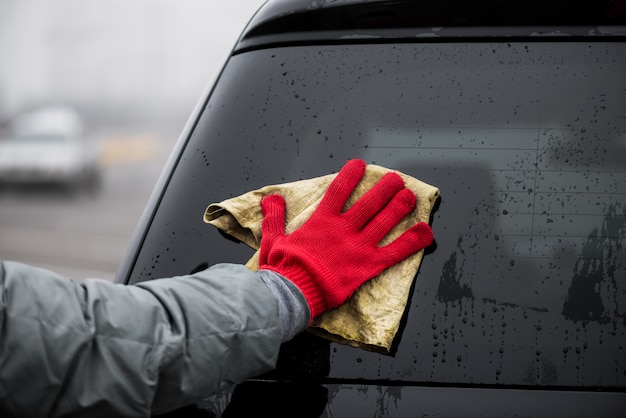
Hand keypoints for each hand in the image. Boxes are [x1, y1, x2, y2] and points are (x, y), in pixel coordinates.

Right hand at [259, 159, 432, 319]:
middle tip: (395, 179)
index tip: (360, 165)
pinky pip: (395, 251)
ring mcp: (358, 246)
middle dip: (384, 188)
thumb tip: (271, 198)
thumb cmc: (282, 269)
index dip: (351, 175)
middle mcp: (343, 229)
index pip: (339, 190)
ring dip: (399, 206)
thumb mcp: (272, 239)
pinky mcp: (368, 266)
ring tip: (410, 195)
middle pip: (369, 203)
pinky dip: (412, 241)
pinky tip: (426, 231)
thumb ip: (274, 217)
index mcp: (321, 221)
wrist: (292, 293)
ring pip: (384, 221)